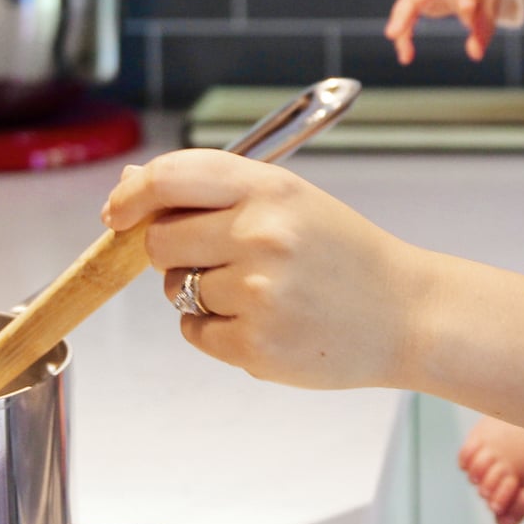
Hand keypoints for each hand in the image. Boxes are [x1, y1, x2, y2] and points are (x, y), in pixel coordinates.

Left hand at [102, 150, 424, 389]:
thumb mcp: (288, 200)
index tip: (117, 211)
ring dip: (201, 293)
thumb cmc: (344, 254)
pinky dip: (215, 330)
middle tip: (219, 257)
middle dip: (173, 251)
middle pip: (160, 240)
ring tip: (261, 292)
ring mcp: (258, 294)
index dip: (131, 194)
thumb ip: (212, 190)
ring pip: (176, 290)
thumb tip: (130, 184)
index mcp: (270, 189)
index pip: (171, 177)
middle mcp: (261, 236)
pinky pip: (193, 333)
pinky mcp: (255, 347)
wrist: (406, 314)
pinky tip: (263, 321)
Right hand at [385, 0, 505, 62]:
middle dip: (412, 4)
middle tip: (398, 26)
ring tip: (393, 38)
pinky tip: (406, 57)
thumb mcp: (487, 7)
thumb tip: (475, 55)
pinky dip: (403, 36)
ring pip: (406, 1)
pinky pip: (404, 16)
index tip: (468, 8)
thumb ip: (482, 31)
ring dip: (399, 20)